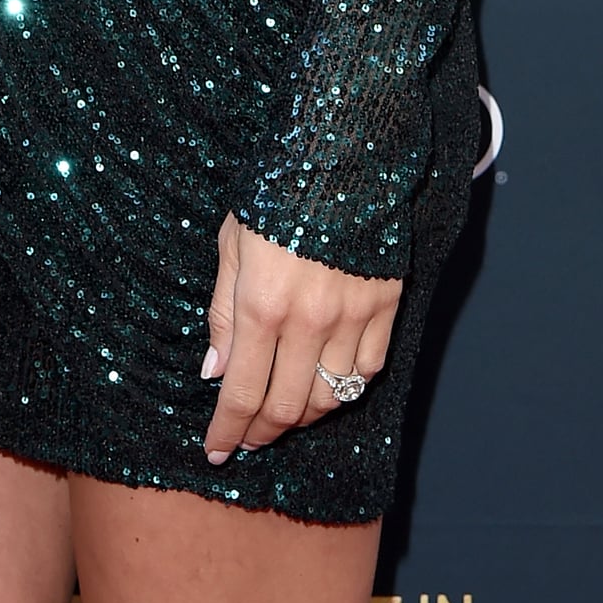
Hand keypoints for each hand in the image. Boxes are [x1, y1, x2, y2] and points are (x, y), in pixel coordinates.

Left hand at [201, 214, 399, 462]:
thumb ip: (224, 312)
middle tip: (246, 440)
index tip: (216, 451)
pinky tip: (326, 385)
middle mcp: (309, 321)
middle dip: (262, 433)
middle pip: (287, 407)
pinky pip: (368, 370)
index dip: (228, 429)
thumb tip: (216, 371)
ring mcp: (353, 317)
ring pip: (330, 398)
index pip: (243, 392)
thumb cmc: (272, 193)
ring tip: (282, 416)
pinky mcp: (386, 306)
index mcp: (262, 304)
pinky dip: (346, 388)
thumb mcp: (231, 244)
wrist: (340, 152)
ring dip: (303, 416)